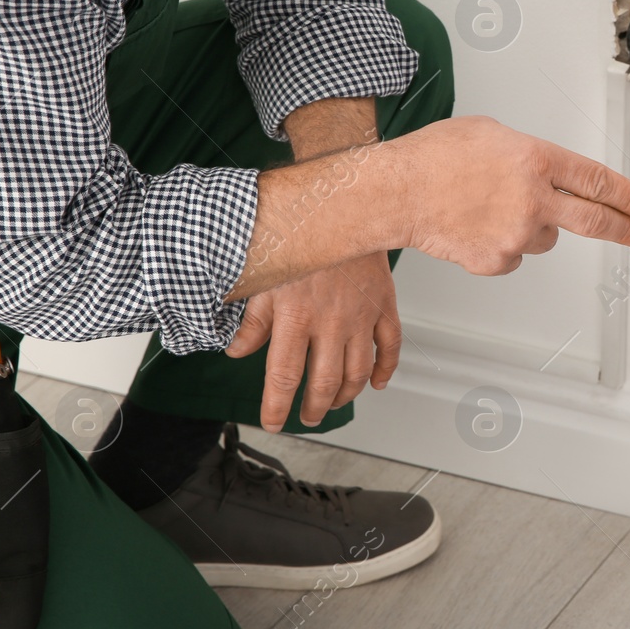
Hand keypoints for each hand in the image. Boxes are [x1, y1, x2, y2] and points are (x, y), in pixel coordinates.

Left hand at [227, 251, 399, 431]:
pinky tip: (377, 383)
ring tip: (334, 403)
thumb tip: (237, 350)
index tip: (272, 421)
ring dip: (346, 396)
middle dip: (314, 409)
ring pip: (358, 372)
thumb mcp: (265, 279)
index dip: (276, 407)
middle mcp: (331, 322)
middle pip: (324, 383)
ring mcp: (361, 317)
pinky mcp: (384, 306)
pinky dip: (386, 370)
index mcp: (296, 317)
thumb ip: (253, 321)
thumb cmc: (299, 237)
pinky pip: (391, 347)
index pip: (284, 377)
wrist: (342, 207)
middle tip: (307, 417)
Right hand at [393, 116, 629, 275]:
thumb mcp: (492, 133)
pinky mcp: (498, 261)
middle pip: (597, 221)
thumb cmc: (434, 158)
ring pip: (546, 237)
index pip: (600, 181)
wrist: (396, 192)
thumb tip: (543, 170)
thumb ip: (528, 154)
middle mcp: (534, 198)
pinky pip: (515, 255)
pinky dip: (504, 244)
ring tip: (493, 208)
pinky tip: (478, 225)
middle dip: (626, 229)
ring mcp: (518, 234)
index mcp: (536, 160)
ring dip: (533, 225)